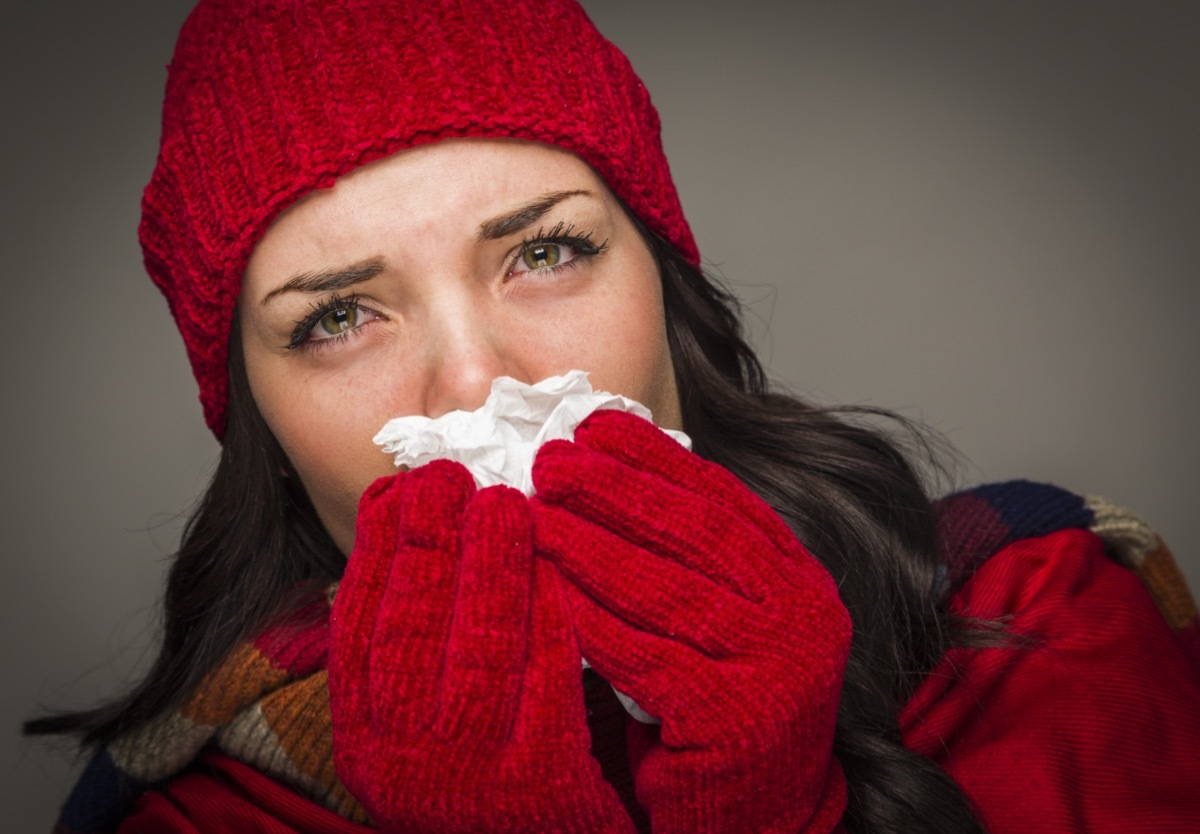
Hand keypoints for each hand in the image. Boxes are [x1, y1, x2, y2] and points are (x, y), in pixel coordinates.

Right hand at [329, 460, 635, 832]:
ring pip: (478, 647)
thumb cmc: (473, 777)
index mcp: (363, 739)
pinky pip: (546, 678)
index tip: (398, 487)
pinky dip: (550, 614)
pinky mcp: (539, 781)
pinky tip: (557, 566)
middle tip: (450, 475)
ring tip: (504, 503)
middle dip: (428, 540)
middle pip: (411, 629)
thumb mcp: (416, 724)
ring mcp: (470, 774)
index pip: (358, 627)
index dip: (377, 549)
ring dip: (489, 565)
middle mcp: (402, 760)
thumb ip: (408, 647)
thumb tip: (404, 527)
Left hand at [531, 410, 851, 833]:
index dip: (657, 458)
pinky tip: (549, 588)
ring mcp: (779, 668)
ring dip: (593, 545)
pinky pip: (646, 657)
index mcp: (800, 579)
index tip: (596, 424)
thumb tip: (609, 474)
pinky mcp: (737, 720)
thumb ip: (688, 559)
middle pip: (698, 533)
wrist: (753, 816)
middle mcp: (804, 615)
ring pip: (669, 590)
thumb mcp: (720, 620)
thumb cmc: (717, 707)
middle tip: (553, 459)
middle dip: (618, 489)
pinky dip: (593, 619)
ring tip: (535, 513)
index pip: (724, 500)